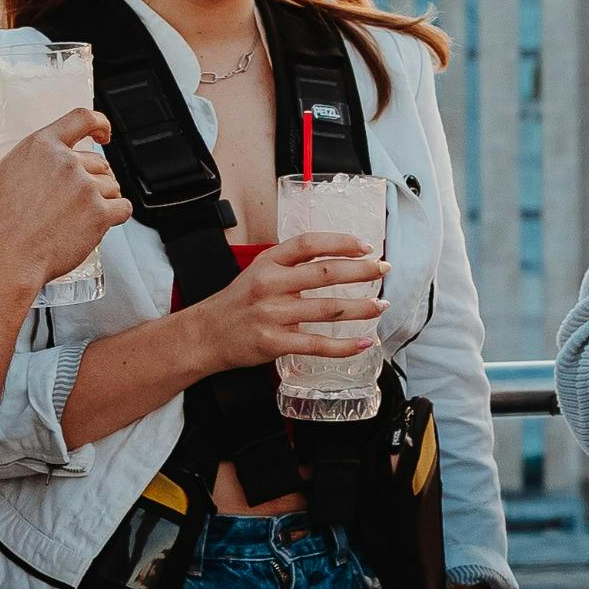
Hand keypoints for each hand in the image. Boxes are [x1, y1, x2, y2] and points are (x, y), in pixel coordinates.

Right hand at [0, 112, 130, 288]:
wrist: (6, 259)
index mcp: (41, 146)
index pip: (81, 118)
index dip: (99, 123)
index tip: (104, 134)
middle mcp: (67, 163)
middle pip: (99, 162)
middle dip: (94, 178)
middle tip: (79, 196)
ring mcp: (86, 188)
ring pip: (113, 186)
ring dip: (105, 198)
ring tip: (84, 213)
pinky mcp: (100, 215)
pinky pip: (123, 208)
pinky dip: (117, 214)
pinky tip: (105, 220)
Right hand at [193, 232, 386, 372]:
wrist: (205, 334)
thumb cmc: (236, 303)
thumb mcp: (257, 271)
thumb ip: (289, 264)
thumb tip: (334, 258)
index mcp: (268, 262)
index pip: (309, 244)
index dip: (340, 242)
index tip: (365, 246)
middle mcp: (271, 285)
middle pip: (325, 273)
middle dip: (361, 271)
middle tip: (383, 269)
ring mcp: (274, 315)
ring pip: (328, 309)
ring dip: (361, 308)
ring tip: (381, 305)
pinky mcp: (275, 343)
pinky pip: (317, 344)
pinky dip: (345, 345)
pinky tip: (364, 342)